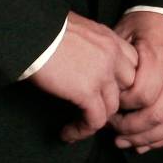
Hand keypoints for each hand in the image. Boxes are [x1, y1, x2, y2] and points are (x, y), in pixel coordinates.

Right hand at [29, 12, 138, 143]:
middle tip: (93, 109)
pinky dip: (82, 131)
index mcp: (109, 38)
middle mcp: (112, 55)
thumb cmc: (44, 29)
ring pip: (113, 107)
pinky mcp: (87, 91)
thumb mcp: (77, 30)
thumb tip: (79, 60)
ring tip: (78, 126)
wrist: (30, 31)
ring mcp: (102, 74)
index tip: (102, 91)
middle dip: (113, 100)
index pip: (132, 64)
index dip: (120, 81)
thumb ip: (88, 45)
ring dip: (96, 120)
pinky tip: (67, 133)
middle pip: (128, 87)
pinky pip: (95, 120)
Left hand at [110, 10, 162, 152]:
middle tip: (113, 129)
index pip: (142, 94)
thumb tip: (101, 89)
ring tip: (126, 142)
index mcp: (159, 55)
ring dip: (148, 138)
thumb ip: (115, 60)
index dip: (122, 105)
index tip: (109, 105)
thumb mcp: (126, 31)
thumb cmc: (148, 24)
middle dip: (131, 128)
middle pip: (157, 113)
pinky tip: (147, 142)